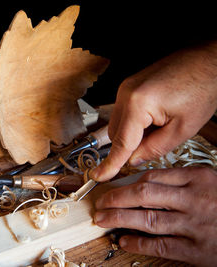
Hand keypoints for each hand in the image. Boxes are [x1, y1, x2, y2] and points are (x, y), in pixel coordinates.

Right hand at [91, 41, 216, 180]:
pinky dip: (136, 122)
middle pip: (115, 133)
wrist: (208, 61)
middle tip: (153, 147)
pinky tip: (156, 119)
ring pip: (119, 123)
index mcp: (137, 104)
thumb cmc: (202, 88)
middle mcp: (125, 93)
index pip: (121, 142)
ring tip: (160, 127)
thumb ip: (155, 148)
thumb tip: (134, 159)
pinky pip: (125, 112)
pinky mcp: (131, 86)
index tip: (98, 176)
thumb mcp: (183, 128)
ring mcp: (126, 87)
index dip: (110, 164)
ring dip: (133, 133)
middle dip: (130, 145)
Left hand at [94, 167, 216, 265]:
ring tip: (102, 219)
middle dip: (116, 198)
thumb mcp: (210, 183)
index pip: (153, 176)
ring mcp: (196, 225)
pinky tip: (123, 241)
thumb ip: (182, 180)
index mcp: (199, 178)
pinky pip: (160, 245)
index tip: (112, 186)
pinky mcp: (197, 250)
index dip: (127, 182)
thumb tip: (145, 183)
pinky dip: (138, 243)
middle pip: (144, 194)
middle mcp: (195, 199)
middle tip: (99, 203)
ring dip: (119, 219)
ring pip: (148, 219)